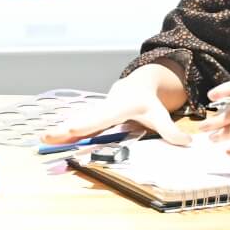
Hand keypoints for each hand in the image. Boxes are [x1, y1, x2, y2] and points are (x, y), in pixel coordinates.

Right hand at [39, 72, 190, 146]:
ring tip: (42, 140)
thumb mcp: (160, 114)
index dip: (87, 124)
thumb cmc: (147, 102)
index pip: (103, 117)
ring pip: (76, 123)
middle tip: (46, 136)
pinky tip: (48, 141)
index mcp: (119, 107)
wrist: (136, 85)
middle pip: (84, 120)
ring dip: (59, 133)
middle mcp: (104, 109)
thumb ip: (171, 130)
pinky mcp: (91, 118)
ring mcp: (96, 112)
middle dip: (66, 128)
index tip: (72, 129)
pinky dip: (62, 134)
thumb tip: (187, 143)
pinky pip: (76, 127)